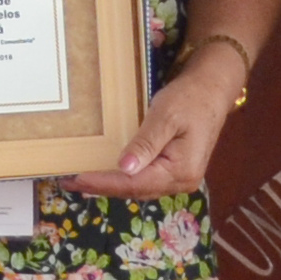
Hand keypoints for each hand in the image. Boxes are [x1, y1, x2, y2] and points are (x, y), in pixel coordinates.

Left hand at [62, 39, 253, 198]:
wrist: (213, 90)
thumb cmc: (190, 98)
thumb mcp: (165, 116)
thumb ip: (146, 143)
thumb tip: (125, 168)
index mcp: (181, 171)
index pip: (135, 183)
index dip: (104, 182)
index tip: (77, 179)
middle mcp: (182, 182)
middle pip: (135, 190)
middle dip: (101, 187)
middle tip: (68, 182)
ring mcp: (179, 178)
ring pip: (138, 187)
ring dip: (110, 185)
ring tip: (80, 181)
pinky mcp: (174, 171)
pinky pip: (144, 179)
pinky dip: (122, 178)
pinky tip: (105, 174)